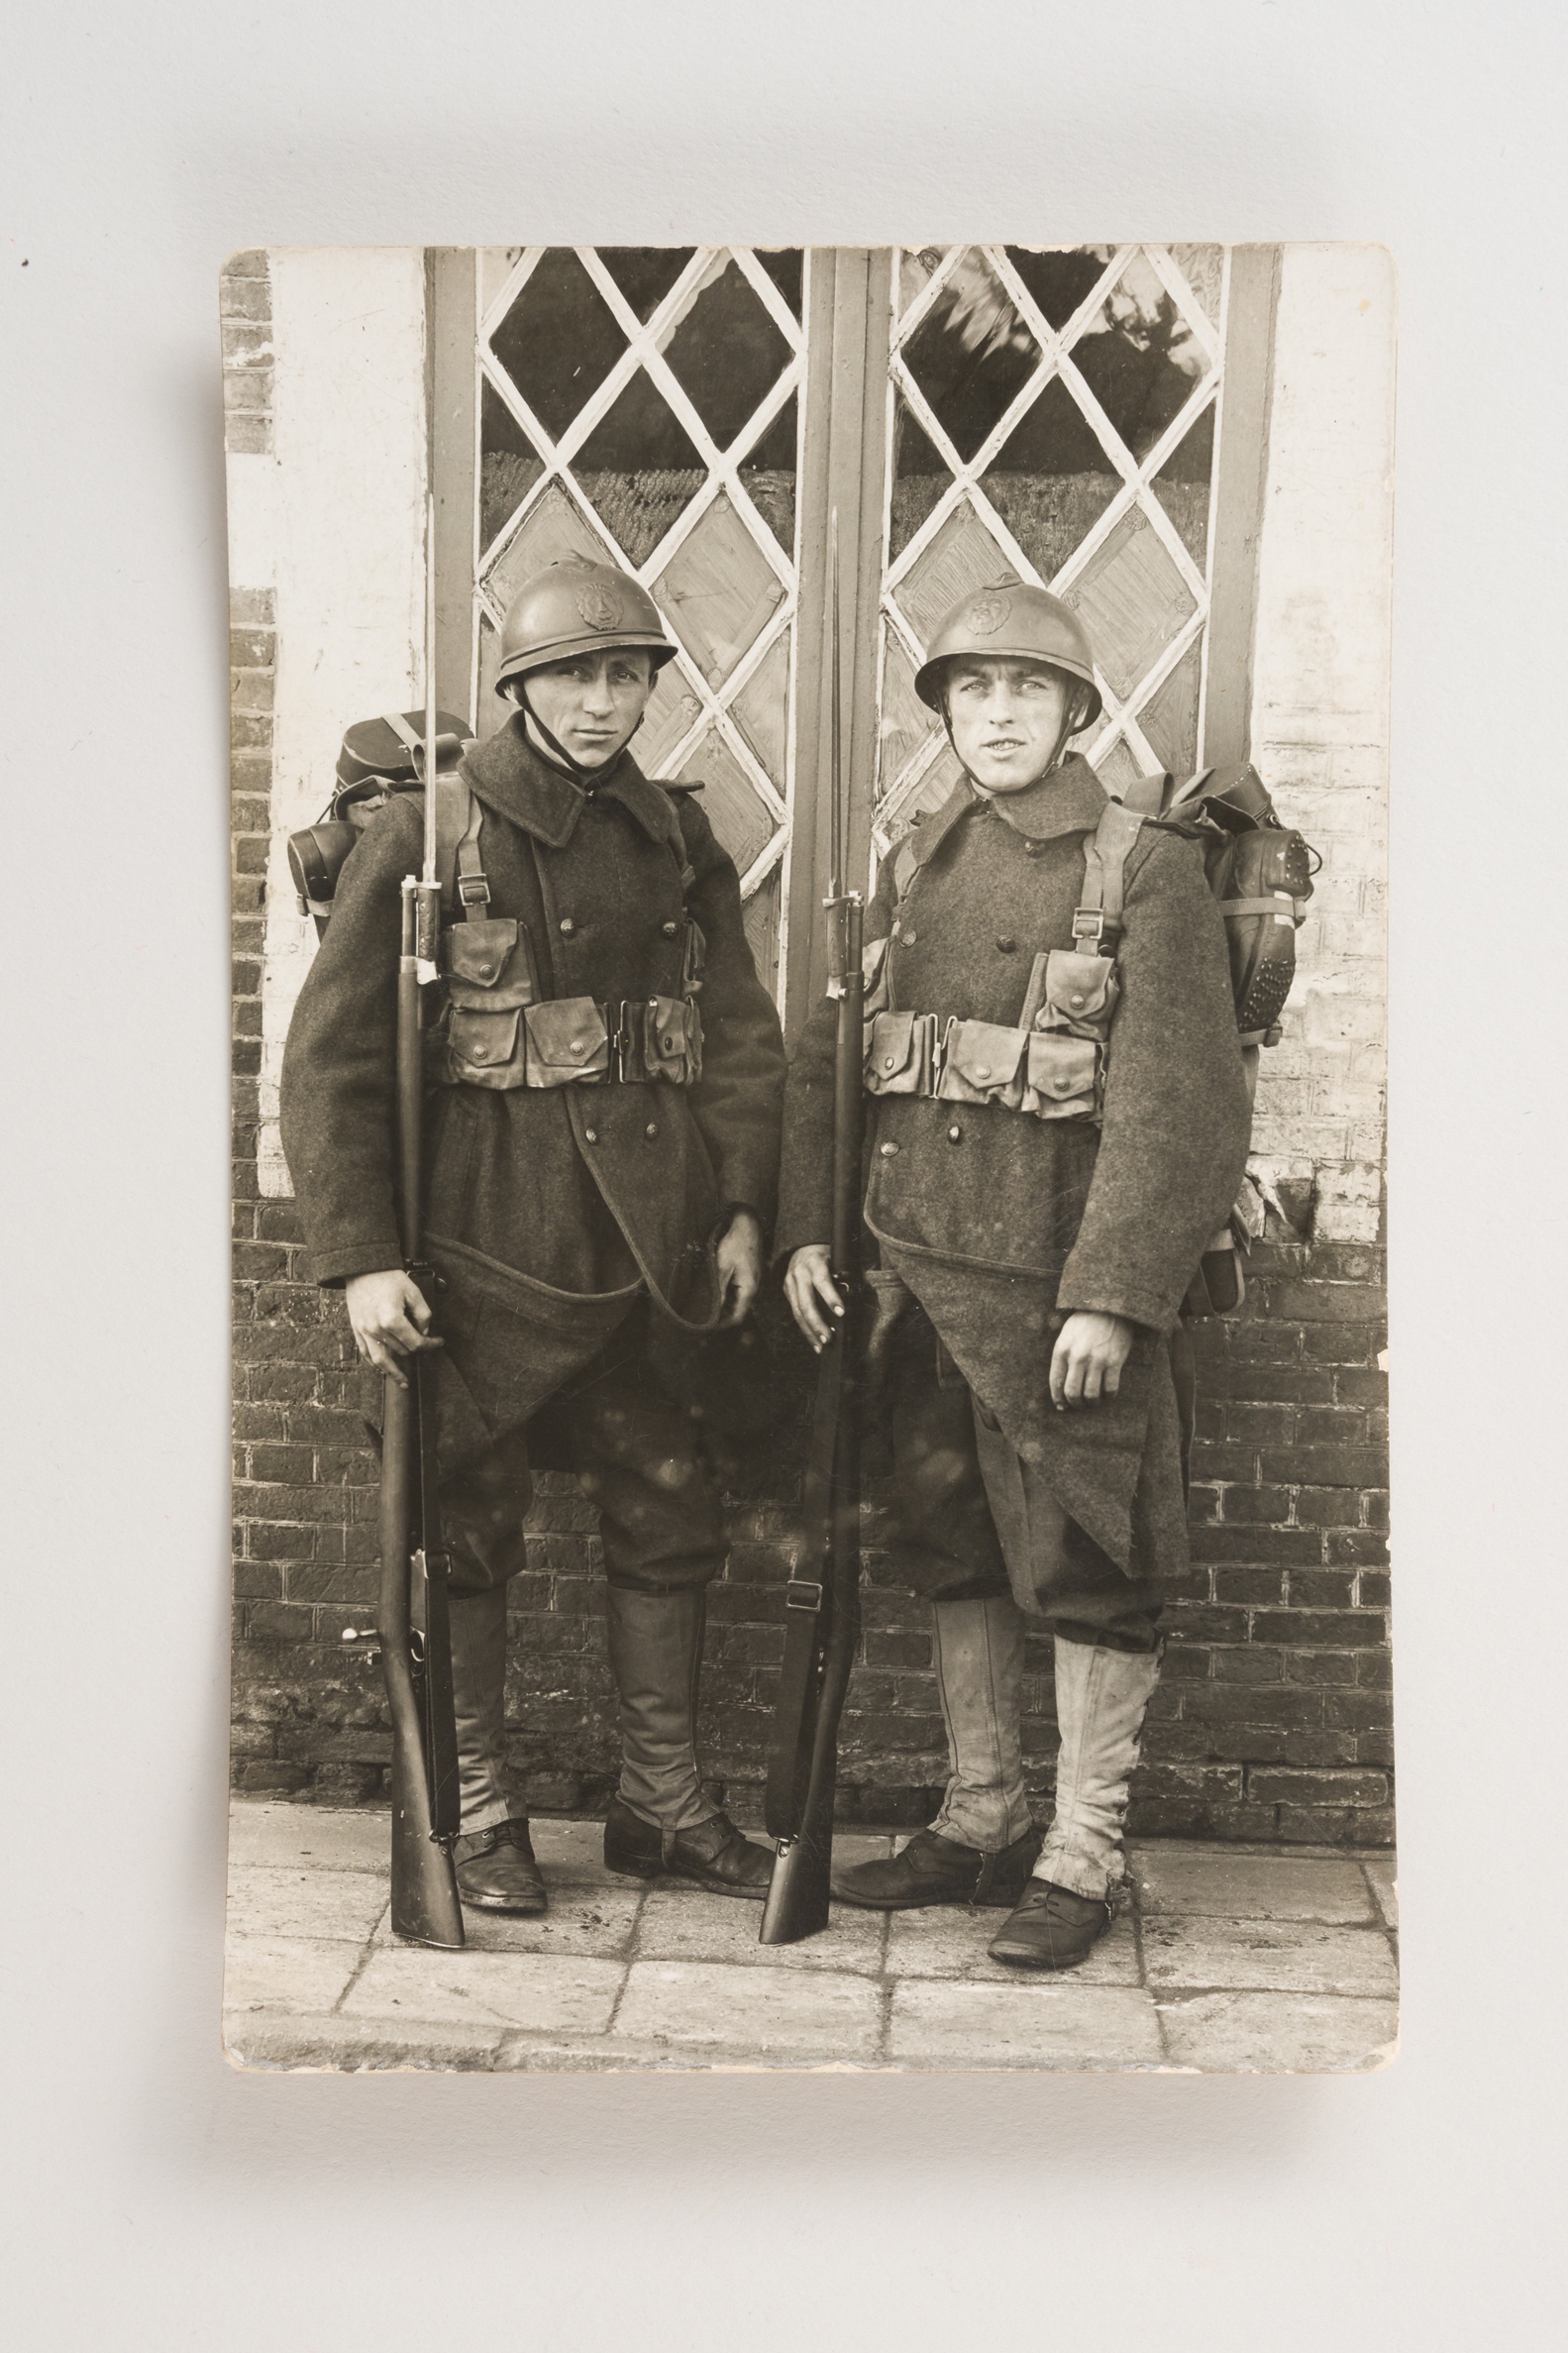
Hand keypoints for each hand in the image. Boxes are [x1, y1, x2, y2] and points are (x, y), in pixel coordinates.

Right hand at [344, 1268, 442, 1387]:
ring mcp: (364, 1331)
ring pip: (381, 1360)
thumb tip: (424, 1333)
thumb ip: (423, 1315)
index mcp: (392, 1320)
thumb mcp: (413, 1292)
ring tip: (403, 1381)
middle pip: (401, 1350)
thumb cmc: (388, 1277)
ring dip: (394, 1371)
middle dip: (415, 1349)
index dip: (430, 1344)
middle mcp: (376, 1329)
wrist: (362, 1268)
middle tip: (425, 1345)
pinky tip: (383, 1369)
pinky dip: (374, 1364)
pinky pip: (365, 1353)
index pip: (416, 1342)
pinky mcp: (356, 1329)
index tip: (438, 1342)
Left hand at [715, 1209, 763, 1327]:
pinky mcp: (748, 1276)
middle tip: (703, 1319)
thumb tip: (714, 1310)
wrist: (748, 1225)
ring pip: (737, 1303)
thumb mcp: (723, 1267)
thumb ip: (720, 1290)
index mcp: (749, 1289)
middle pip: (738, 1312)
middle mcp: (753, 1289)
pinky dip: (727, 1297)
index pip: (737, 1317)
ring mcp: (752, 1282)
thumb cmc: (736, 1244)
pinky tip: (715, 1294)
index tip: (707, 1326)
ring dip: (723, 1307)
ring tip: (706, 1308)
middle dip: (721, 1318)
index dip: (722, 1325)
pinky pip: (738, 1293)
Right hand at [785, 1242, 842, 1352]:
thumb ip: (844, 1278)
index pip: (822, 1281)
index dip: (831, 1297)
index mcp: (814, 1262)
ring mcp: (790, 1283)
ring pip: (797, 1312)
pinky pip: (795, 1314)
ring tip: (822, 1346)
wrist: (803, 1247)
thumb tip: (853, 1297)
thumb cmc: (827, 1256)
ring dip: (810, 1332)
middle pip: (805, 1302)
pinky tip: (814, 1342)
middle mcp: (799, 1273)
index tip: (841, 1313)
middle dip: (818, 1323)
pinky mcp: (786, 1292)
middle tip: (830, 1339)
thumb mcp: (837, 1260)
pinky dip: (805, 1330)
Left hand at [1049, 1311, 1134, 1409]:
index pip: (1055, 1382)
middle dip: (1075, 1404)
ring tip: (1093, 1402)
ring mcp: (1096, 1360)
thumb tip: (1061, 1385)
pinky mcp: (1114, 1361)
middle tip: (1079, 1406)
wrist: (1110, 1306)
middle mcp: (1077, 1357)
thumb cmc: (1086, 1321)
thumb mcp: (1065, 1333)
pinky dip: (1108, 1397)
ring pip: (1091, 1395)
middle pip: (1072, 1392)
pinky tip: (1107, 1396)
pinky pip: (1110, 1389)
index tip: (1062, 1406)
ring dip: (1091, 1403)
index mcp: (1062, 1349)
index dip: (1058, 1398)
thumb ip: (1062, 1355)